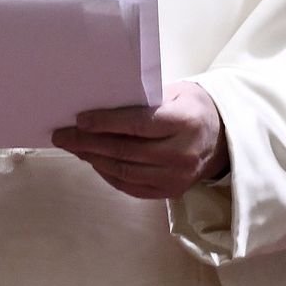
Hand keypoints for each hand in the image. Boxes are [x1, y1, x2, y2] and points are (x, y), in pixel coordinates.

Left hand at [50, 80, 227, 198]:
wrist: (222, 139)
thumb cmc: (191, 108)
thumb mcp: (175, 92)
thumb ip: (144, 100)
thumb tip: (100, 104)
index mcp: (185, 123)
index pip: (138, 124)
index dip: (106, 123)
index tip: (79, 120)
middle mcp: (182, 154)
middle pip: (126, 150)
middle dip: (89, 143)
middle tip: (63, 135)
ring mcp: (177, 178)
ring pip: (125, 172)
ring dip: (94, 159)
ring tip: (73, 148)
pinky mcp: (171, 192)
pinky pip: (131, 186)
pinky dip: (108, 174)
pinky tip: (93, 161)